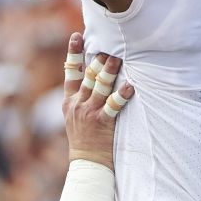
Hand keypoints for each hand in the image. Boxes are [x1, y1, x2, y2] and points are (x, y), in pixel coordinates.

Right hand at [61, 32, 132, 170]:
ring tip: (118, 58)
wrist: (86, 165)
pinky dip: (122, 95)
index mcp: (69, 101)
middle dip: (99, 59)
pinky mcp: (101, 122)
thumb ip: (80, 99)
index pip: (70, 72)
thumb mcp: (74, 118)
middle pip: (89, 75)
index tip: (76, 36)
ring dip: (110, 71)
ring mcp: (88, 112)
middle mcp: (77, 103)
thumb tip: (92, 79)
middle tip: (110, 44)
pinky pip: (113, 105)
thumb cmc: (84, 141)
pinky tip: (130, 86)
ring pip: (100, 86)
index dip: (73, 53)